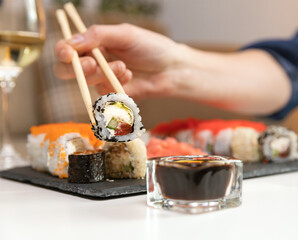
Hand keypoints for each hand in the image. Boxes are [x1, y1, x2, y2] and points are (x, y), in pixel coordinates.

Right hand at [54, 23, 181, 97]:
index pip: (67, 48)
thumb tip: (71, 42)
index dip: (62, 51)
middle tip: (91, 65)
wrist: (172, 69)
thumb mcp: (125, 34)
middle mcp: (94, 62)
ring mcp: (102, 80)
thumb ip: (98, 35)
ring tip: (124, 67)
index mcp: (94, 43)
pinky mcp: (112, 95)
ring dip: (104, 74)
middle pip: (66, 70)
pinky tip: (129, 77)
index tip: (67, 53)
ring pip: (87, 82)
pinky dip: (115, 85)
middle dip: (77, 68)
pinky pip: (103, 94)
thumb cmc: (152, 47)